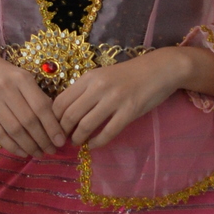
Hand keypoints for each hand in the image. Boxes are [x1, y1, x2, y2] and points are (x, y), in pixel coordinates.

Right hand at [0, 44, 67, 158]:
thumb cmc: (6, 75)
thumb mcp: (24, 78)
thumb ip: (38, 97)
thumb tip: (55, 124)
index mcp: (22, 78)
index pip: (41, 107)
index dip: (52, 127)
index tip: (61, 141)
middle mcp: (6, 89)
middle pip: (28, 121)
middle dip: (43, 140)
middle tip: (51, 150)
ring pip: (14, 130)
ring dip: (29, 146)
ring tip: (39, 153)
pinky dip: (12, 146)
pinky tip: (23, 152)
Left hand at [55, 46, 213, 150]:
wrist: (159, 69)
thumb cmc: (128, 74)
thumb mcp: (102, 76)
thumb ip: (84, 90)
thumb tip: (64, 112)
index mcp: (89, 77)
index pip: (60, 101)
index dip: (53, 119)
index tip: (54, 128)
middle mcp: (99, 87)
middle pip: (70, 115)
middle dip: (63, 132)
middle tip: (63, 140)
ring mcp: (115, 99)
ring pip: (86, 125)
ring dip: (78, 139)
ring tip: (78, 142)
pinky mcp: (130, 111)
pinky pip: (108, 132)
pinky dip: (97, 142)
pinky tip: (94, 145)